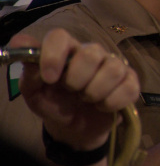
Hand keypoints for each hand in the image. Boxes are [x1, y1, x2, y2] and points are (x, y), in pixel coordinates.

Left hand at [11, 29, 139, 150]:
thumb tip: (21, 45)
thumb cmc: (55, 104)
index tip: (50, 78)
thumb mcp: (35, 94)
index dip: (54, 54)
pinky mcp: (131, 81)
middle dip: (78, 79)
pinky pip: (128, 87)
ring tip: (87, 100)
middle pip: (92, 53)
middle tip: (73, 91)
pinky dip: (112, 102)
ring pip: (113, 69)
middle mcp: (92, 53)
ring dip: (95, 93)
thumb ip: (29, 73)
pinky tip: (103, 106)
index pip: (60, 36)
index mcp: (66, 51)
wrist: (74, 129)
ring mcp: (114, 65)